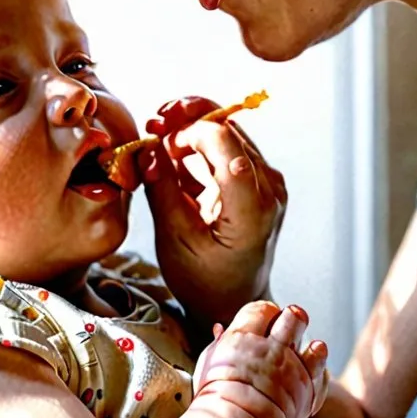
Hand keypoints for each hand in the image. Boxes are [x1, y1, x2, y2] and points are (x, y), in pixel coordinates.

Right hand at [142, 97, 286, 330]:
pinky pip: (228, 147)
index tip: (158, 135)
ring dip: (191, 127)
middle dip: (188, 119)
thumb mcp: (175, 239)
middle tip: (155, 121)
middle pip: (230, 130)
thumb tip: (147, 150)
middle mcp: (269, 188)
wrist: (233, 298)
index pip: (227, 145)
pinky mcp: (257, 179)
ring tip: (158, 134)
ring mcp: (267, 182)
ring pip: (229, 132)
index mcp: (253, 208)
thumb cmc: (204, 280)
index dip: (189, 130)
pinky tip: (172, 148)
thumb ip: (162, 192)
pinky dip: (199, 143)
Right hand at [191, 301, 328, 417]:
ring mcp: (292, 370)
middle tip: (287, 331)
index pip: (262, 308)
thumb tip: (220, 329)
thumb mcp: (209, 366)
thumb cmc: (215, 400)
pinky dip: (318, 373)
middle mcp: (272, 349)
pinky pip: (323, 373)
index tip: (263, 322)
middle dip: (292, 320)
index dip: (265, 313)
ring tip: (303, 353)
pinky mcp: (307, 391)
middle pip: (294, 317)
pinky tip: (307, 376)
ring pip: (316, 345)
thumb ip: (219, 345)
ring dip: (312, 347)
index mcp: (244, 338)